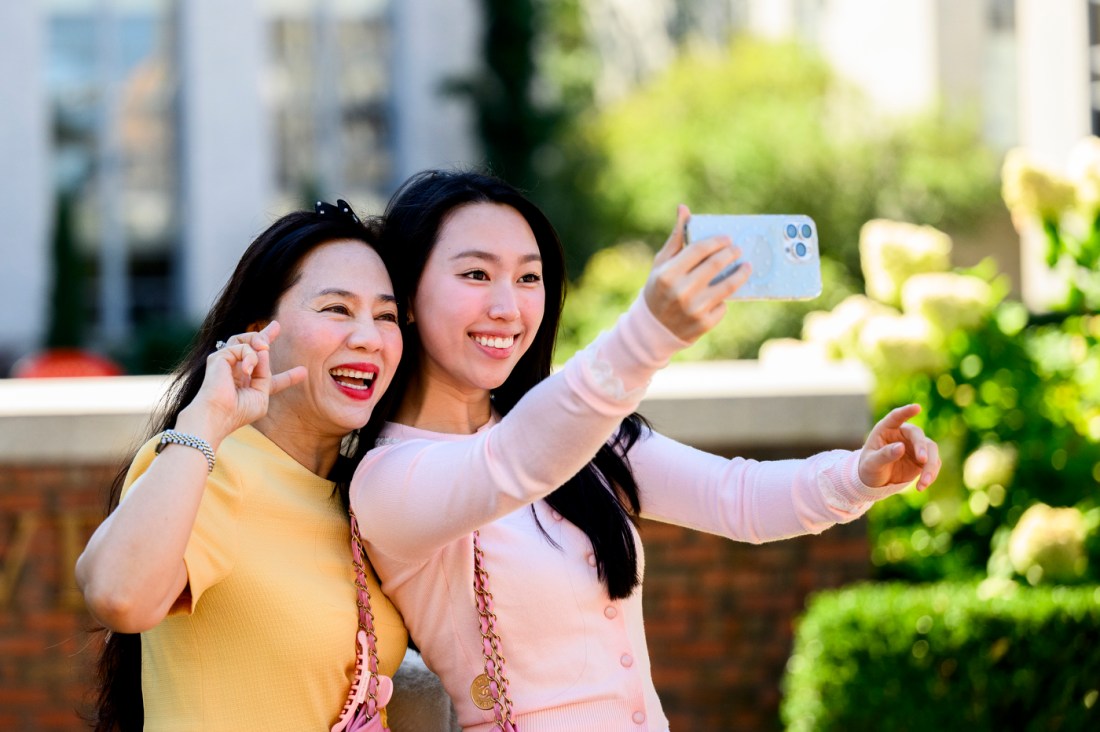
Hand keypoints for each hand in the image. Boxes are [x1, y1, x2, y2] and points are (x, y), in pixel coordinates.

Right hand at [180, 321, 306, 442]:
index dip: (286, 375)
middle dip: (265, 337)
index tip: (303, 372)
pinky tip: (248, 370)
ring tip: (265, 347)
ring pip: (244, 341)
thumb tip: (264, 351)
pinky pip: (242, 347)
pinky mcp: (219, 357)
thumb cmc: (238, 411)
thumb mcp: (262, 395)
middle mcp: (236, 372)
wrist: (219, 414)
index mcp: (248, 385)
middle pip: (251, 348)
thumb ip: (266, 375)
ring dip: (259, 340)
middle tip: (277, 326)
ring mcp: (226, 364)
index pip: (267, 376)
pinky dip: (250, 356)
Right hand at [643, 205, 751, 341]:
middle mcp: (681, 291)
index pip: (699, 250)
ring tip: (747, 267)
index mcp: (668, 274)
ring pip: (727, 286)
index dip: (717, 242)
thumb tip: (684, 208)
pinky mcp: (704, 324)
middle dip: (732, 254)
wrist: (653, 328)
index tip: (728, 238)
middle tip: (739, 249)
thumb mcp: (662, 263)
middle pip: (716, 265)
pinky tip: (724, 295)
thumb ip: (676, 237)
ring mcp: (693, 309)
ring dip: (741, 274)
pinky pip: (723, 306)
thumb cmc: (659, 288)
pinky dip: (724, 299)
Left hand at [857, 404, 940, 490]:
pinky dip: (930, 474)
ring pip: (930, 450)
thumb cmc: (869, 467)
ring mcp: (915, 446)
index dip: (906, 411)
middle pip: (918, 435)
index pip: (896, 417)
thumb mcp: (871, 463)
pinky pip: (933, 464)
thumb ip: (884, 454)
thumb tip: (901, 447)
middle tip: (923, 460)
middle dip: (922, 447)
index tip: (917, 407)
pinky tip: (922, 486)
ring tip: (925, 481)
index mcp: (886, 429)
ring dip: (930, 465)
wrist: (875, 480)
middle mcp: (903, 434)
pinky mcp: (923, 459)